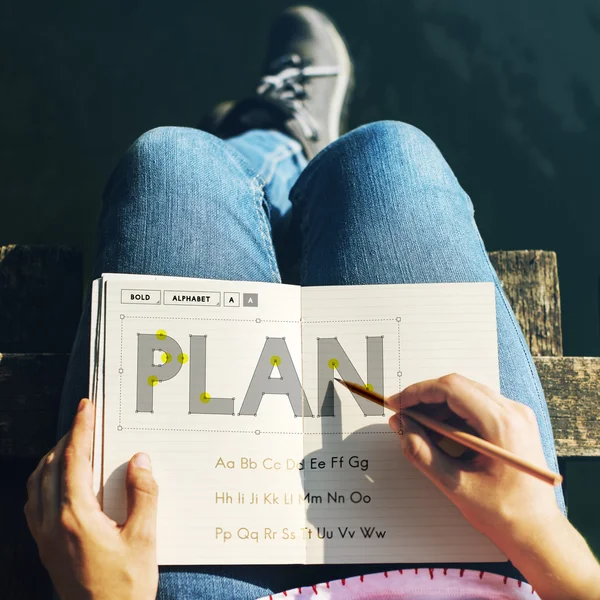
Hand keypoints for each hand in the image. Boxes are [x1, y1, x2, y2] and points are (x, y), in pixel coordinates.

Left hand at [24, 398, 158, 599]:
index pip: (73, 461)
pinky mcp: (44, 548)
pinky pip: (34, 503)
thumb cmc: (125, 587)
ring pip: (37, 483)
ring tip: (73, 444)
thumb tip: (140, 460)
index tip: (86, 407)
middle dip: (68, 438)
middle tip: (85, 420)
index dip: (81, 430)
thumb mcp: (144, 539)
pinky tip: (58, 481)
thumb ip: (144, 495)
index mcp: (76, 517)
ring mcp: (44, 537)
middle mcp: (52, 523)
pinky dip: (43, 480)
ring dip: (53, 457)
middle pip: (51, 467)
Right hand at [386, 373, 562, 546]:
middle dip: (425, 398)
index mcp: (501, 424)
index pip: (451, 389)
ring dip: (438, 406)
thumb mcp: (455, 484)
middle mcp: (512, 412)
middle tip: (402, 414)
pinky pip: (478, 406)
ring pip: (467, 394)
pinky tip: (439, 432)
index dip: (418, 392)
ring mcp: (516, 415)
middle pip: (459, 387)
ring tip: (417, 426)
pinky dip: (454, 414)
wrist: (538, 531)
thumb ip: (423, 453)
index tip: (396, 403)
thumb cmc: (503, 513)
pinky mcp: (514, 422)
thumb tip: (401, 425)